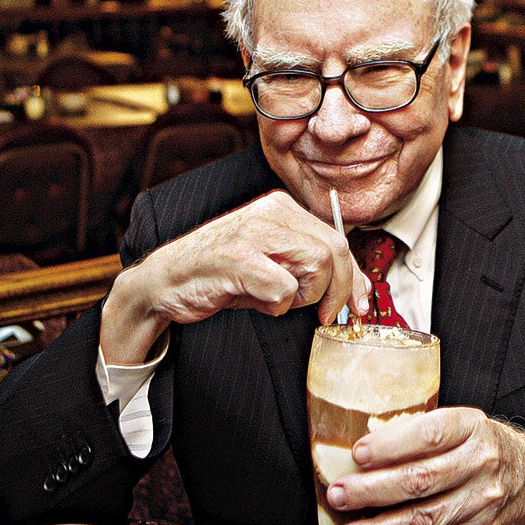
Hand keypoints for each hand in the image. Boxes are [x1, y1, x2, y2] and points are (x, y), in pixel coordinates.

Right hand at [102, 190, 370, 363]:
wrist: (165, 283)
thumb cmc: (222, 276)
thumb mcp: (274, 266)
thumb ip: (312, 269)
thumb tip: (358, 289)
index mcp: (282, 208)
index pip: (338, 238)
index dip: (355, 277)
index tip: (359, 305)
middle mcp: (271, 212)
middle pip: (335, 249)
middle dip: (341, 290)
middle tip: (327, 316)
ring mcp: (254, 233)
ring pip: (318, 264)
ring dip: (306, 295)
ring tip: (279, 301)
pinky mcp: (239, 259)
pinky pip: (285, 288)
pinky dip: (277, 306)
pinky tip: (257, 302)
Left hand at [325, 408, 524, 524]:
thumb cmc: (481, 444)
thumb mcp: (461, 423)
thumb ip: (419, 432)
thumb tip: (362, 452)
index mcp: (471, 427)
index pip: (430, 434)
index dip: (391, 445)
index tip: (357, 454)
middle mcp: (479, 464)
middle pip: (422, 481)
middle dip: (374, 492)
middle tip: (337, 496)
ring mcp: (480, 502)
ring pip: (425, 521)